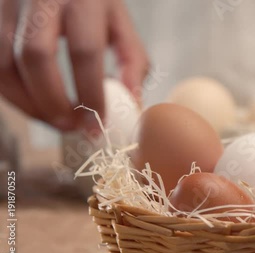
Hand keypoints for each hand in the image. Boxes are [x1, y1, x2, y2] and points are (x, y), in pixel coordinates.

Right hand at [0, 0, 147, 130]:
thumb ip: (131, 59)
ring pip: (5, 62)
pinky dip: (12, 92)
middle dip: (52, 102)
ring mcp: (10, 6)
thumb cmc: (91, 0)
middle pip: (37, 56)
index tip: (95, 125)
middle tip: (70, 127)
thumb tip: (131, 101)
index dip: (90, 94)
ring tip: (54, 121)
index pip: (85, 51)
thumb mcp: (119, 21)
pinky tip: (34, 105)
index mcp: (83, 0)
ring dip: (28, 103)